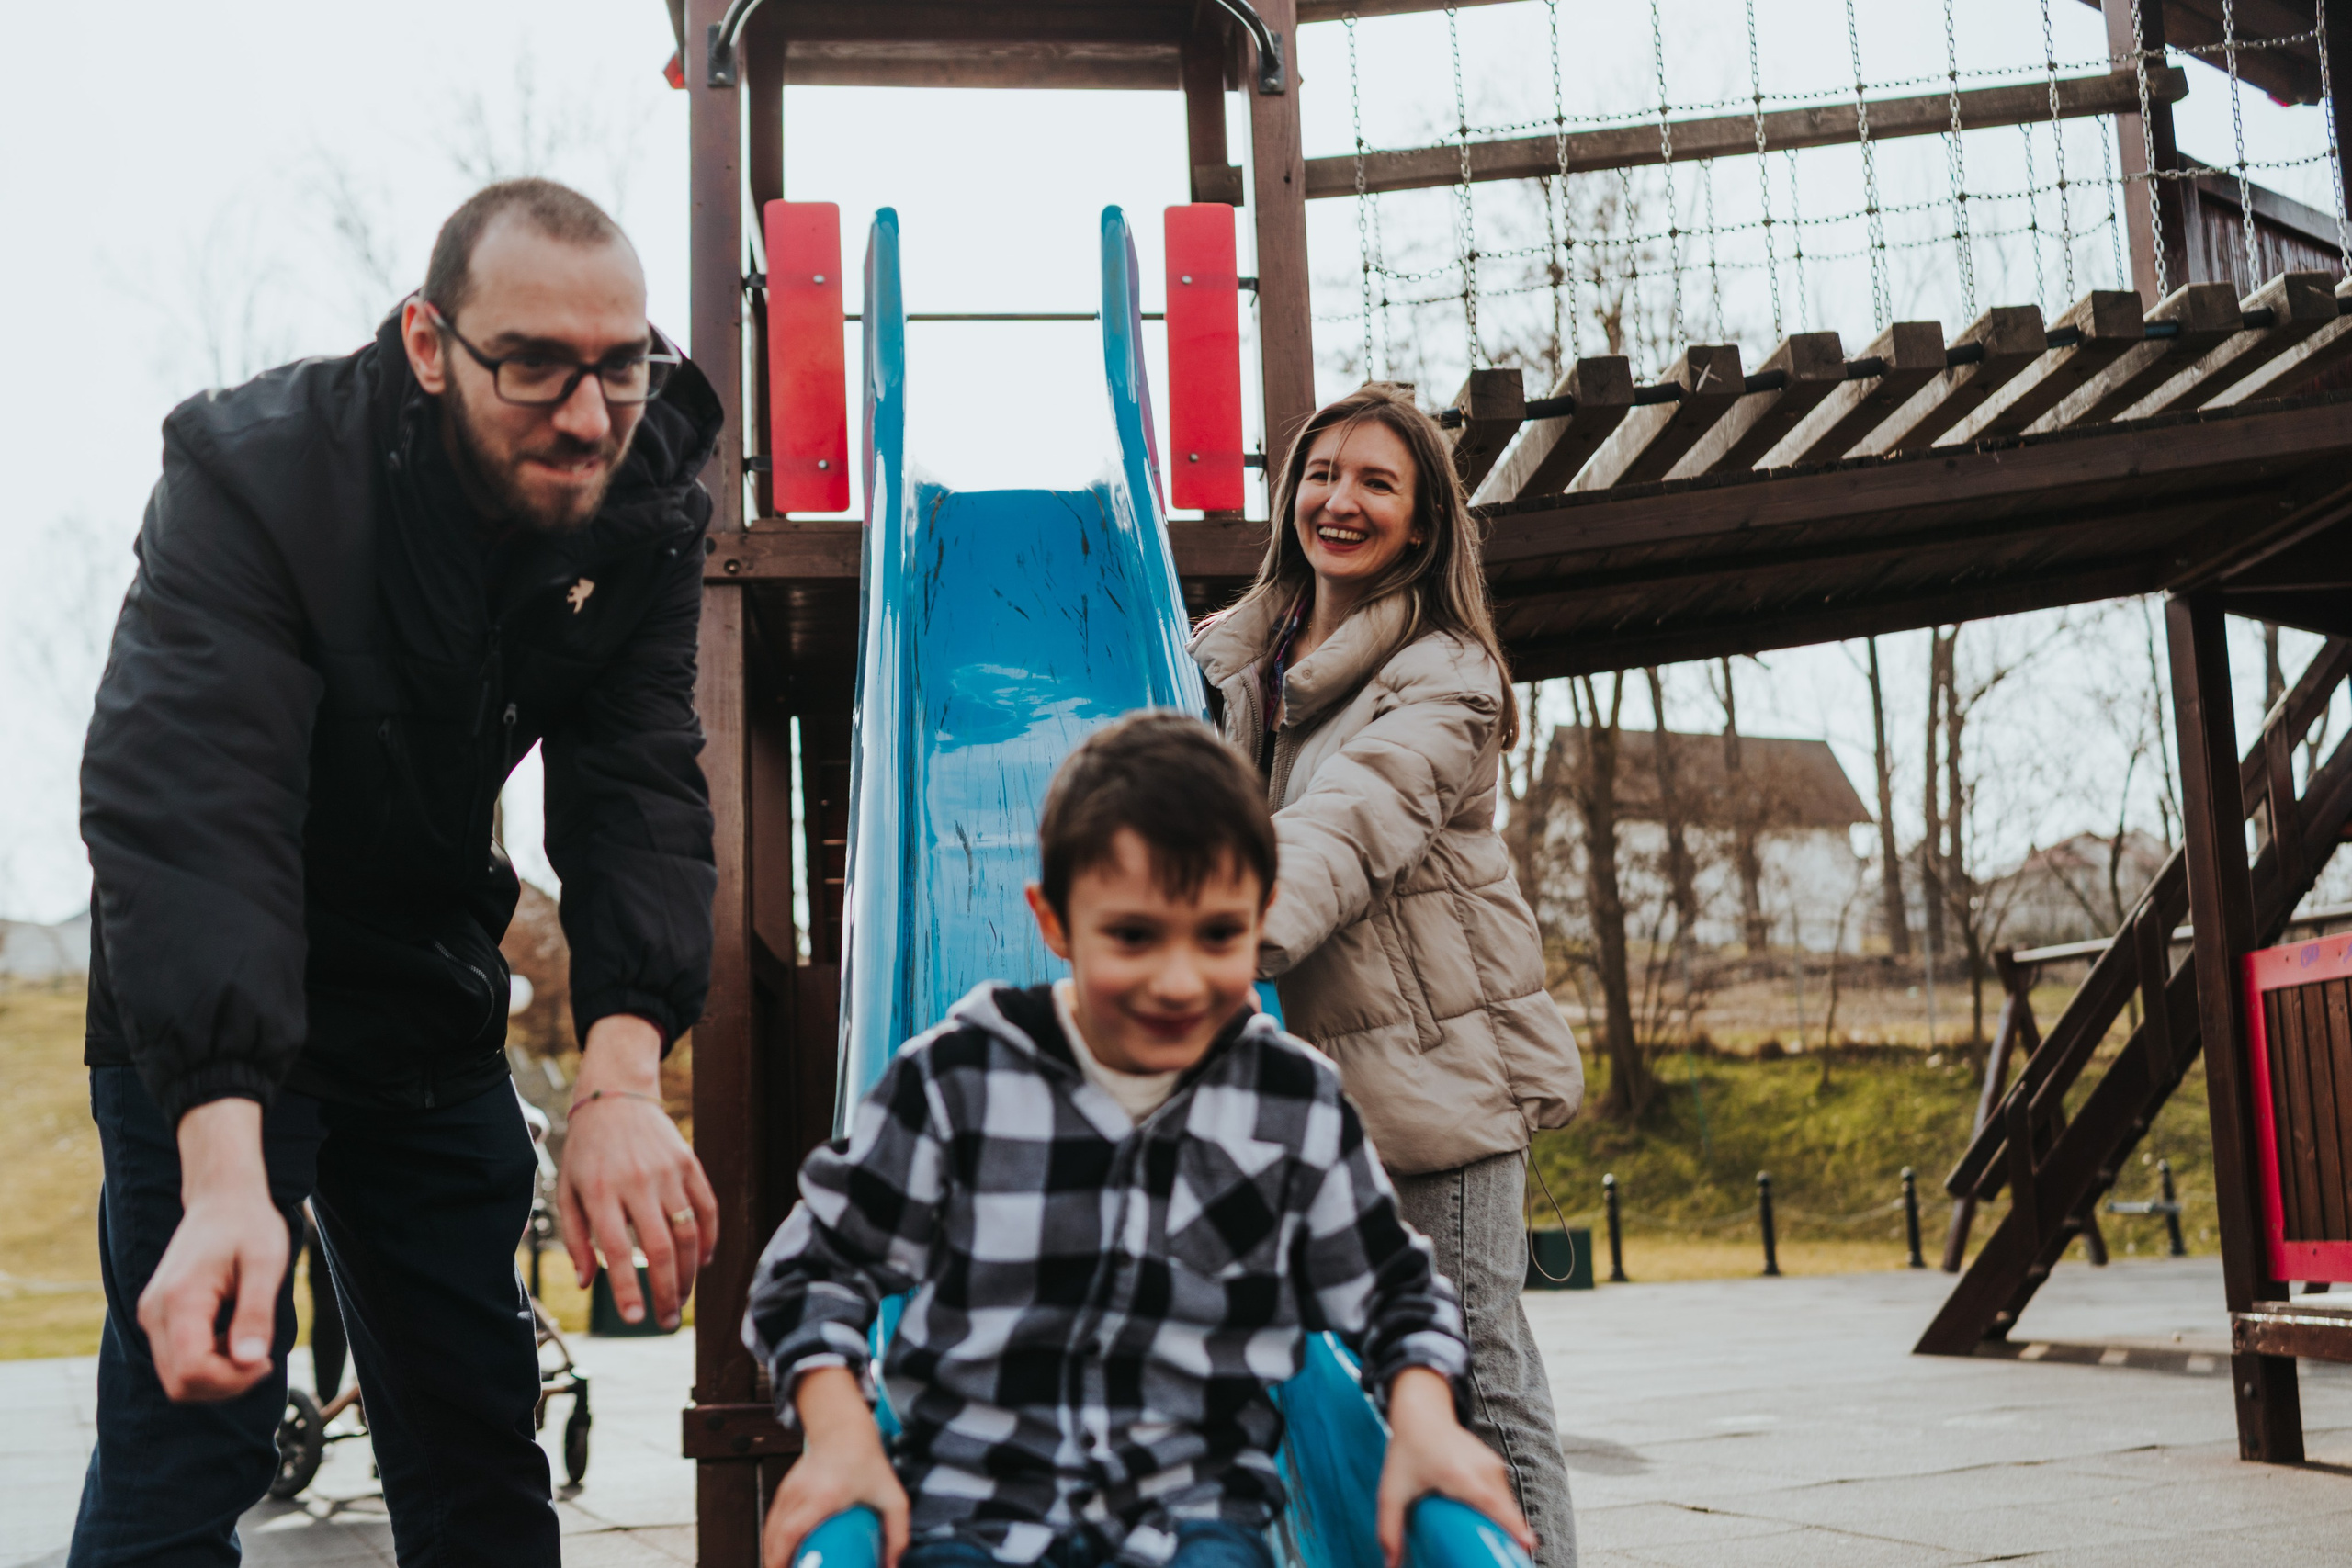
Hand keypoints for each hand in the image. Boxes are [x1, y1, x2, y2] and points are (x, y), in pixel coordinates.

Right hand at [138, 1098, 287, 1402]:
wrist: (222, 1200)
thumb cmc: (250, 1227)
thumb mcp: (266, 1264)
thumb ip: (256, 1313)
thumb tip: (251, 1361)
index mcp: (180, 1299)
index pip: (192, 1372)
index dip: (232, 1380)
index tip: (266, 1359)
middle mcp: (154, 1312)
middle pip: (179, 1385)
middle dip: (225, 1385)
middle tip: (261, 1357)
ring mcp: (151, 1316)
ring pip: (175, 1380)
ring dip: (216, 1377)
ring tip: (249, 1343)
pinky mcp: (157, 1318)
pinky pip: (176, 1363)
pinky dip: (206, 1365)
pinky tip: (234, 1338)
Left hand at [555, 1015, 717, 1328]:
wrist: (615, 1095)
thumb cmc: (585, 1150)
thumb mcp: (567, 1190)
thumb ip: (576, 1238)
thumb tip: (587, 1282)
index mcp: (600, 1191)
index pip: (616, 1249)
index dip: (627, 1288)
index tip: (634, 1319)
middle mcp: (636, 1182)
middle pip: (661, 1247)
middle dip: (667, 1292)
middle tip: (667, 1322)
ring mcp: (668, 1172)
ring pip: (689, 1233)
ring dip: (690, 1273)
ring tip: (683, 1298)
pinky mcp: (689, 1163)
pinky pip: (707, 1208)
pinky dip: (710, 1239)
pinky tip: (704, 1261)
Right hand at [763, 1367, 909, 1567]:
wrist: (844, 1428)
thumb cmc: (868, 1461)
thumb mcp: (892, 1495)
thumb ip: (897, 1532)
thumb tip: (891, 1565)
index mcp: (825, 1495)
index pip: (792, 1531)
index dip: (782, 1557)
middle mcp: (801, 1492)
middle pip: (775, 1535)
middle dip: (774, 1562)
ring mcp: (789, 1488)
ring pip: (770, 1529)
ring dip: (772, 1554)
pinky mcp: (785, 1488)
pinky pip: (773, 1520)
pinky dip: (773, 1541)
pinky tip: (780, 1555)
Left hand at [1376, 1367, 1535, 1567]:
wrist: (1422, 1415)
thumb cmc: (1407, 1453)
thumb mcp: (1392, 1492)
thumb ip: (1389, 1530)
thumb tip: (1390, 1565)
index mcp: (1458, 1475)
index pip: (1491, 1503)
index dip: (1511, 1524)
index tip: (1529, 1544)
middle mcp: (1481, 1468)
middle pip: (1504, 1511)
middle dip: (1509, 1536)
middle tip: (1506, 1560)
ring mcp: (1492, 1464)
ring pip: (1506, 1505)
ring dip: (1505, 1526)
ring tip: (1498, 1547)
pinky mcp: (1496, 1465)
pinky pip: (1504, 1496)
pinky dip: (1502, 1513)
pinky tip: (1492, 1527)